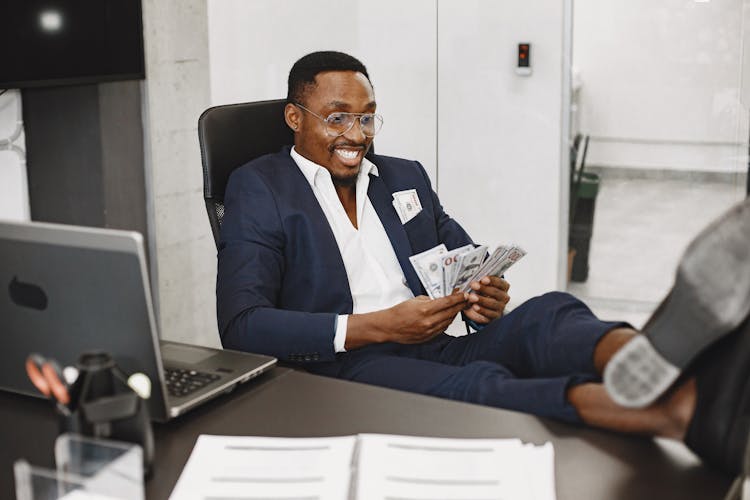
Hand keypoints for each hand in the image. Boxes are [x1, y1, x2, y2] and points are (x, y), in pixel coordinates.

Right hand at [345, 291, 467, 348]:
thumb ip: (430, 299)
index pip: (447, 302)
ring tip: (458, 307)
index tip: (464, 294)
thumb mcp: (415, 300)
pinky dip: (447, 322)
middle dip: (460, 305)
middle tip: (466, 300)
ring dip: (454, 314)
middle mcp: (429, 322)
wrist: (389, 327)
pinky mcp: (428, 337)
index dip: (458, 298)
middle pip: (451, 312)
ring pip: (449, 321)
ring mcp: (429, 331)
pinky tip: (448, 317)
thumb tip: (442, 298)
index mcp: (425, 310)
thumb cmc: (399, 312)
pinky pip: (443, 329)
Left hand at [463, 276, 509, 323]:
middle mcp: (504, 297)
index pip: (500, 282)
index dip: (492, 280)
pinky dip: (482, 310)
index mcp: (503, 286)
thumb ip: (477, 284)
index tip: (483, 279)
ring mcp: (501, 307)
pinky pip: (490, 313)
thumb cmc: (479, 293)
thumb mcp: (478, 286)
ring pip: (493, 303)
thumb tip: (470, 284)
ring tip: (471, 297)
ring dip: (481, 300)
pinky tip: (475, 307)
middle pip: (496, 292)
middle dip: (484, 288)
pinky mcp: (495, 316)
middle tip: (474, 285)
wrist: (475, 307)